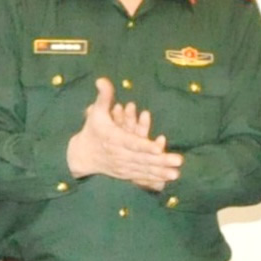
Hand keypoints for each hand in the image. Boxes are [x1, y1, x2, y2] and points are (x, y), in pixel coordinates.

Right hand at [65, 79, 180, 189]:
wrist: (82, 155)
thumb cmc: (92, 130)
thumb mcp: (96, 112)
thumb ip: (104, 97)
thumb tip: (102, 79)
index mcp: (113, 138)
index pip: (130, 142)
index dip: (144, 145)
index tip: (158, 147)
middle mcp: (119, 154)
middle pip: (142, 158)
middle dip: (160, 161)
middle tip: (178, 161)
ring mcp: (122, 166)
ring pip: (143, 170)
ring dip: (160, 172)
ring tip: (176, 173)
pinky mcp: (125, 173)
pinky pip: (140, 178)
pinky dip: (153, 179)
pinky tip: (167, 180)